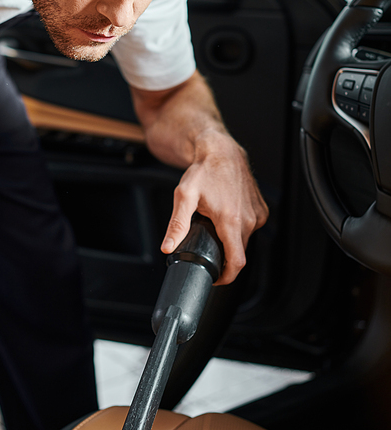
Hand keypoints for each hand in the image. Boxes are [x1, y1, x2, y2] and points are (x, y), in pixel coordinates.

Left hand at [161, 130, 267, 284]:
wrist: (221, 150)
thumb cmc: (204, 171)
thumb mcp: (184, 197)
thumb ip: (177, 225)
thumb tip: (168, 246)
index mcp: (231, 221)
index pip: (237, 263)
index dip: (227, 276)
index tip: (216, 278)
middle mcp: (248, 219)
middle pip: (239, 252)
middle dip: (223, 254)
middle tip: (207, 243)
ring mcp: (257, 214)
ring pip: (245, 240)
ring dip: (231, 239)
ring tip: (215, 225)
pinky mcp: (261, 209)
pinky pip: (251, 228)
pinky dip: (240, 228)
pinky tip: (227, 215)